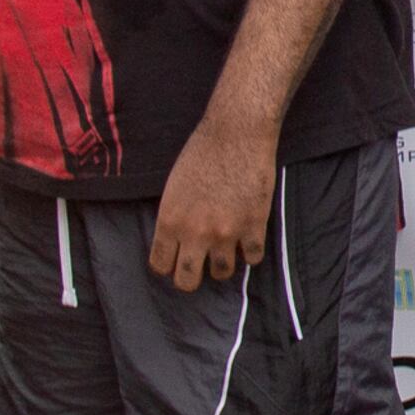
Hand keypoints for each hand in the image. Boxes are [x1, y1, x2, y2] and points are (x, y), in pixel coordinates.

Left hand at [149, 119, 274, 291]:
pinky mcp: (254, 226)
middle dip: (191, 276)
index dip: (167, 266)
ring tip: (226, 250)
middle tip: (198, 264)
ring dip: (223, 264)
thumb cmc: (201, 152)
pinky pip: (253, 258)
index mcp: (170, 221)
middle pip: (187, 281)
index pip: (160, 265)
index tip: (175, 259)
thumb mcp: (174, 187)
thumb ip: (174, 217)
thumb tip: (178, 240)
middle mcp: (195, 232)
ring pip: (222, 273)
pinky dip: (251, 251)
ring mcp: (226, 232)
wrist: (236, 133)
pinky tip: (248, 238)